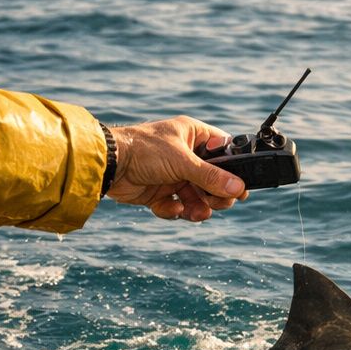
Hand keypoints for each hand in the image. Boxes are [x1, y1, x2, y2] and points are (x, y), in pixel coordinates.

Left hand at [106, 117, 248, 220]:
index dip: (233, 168)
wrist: (109, 165)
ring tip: (199, 213)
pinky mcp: (158, 192)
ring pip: (196, 196)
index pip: (223, 150)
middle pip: (213, 179)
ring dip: (199, 207)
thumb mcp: (183, 162)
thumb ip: (211, 177)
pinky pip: (176, 206)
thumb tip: (238, 188)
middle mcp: (185, 154)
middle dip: (216, 194)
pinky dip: (176, 210)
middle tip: (218, 203)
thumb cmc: (144, 149)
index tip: (241, 186)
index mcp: (193, 135)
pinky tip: (173, 208)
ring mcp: (172, 174)